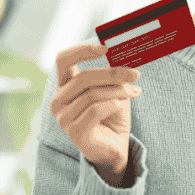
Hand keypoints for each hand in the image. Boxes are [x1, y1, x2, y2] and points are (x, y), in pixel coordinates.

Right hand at [51, 43, 141, 173]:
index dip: (82, 51)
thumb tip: (124, 51)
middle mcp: (59, 101)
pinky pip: (95, 110)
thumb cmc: (112, 114)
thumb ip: (112, 73)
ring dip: (118, 91)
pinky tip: (122, 105)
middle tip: (135, 73)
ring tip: (134, 92)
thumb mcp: (113, 89)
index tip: (105, 48)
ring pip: (92, 94)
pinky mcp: (74, 132)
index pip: (63, 60)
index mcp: (65, 86)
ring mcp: (63, 118)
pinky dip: (113, 104)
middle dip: (112, 73)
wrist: (115, 146)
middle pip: (83, 78)